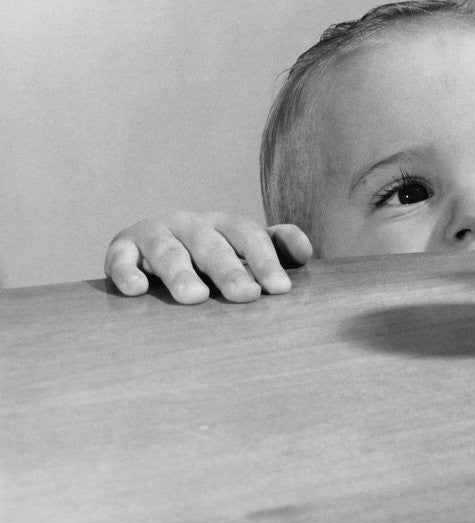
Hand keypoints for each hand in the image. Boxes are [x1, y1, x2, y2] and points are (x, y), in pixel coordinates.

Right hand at [104, 212, 312, 303]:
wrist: (147, 246)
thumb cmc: (207, 255)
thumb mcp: (240, 247)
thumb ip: (275, 247)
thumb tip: (305, 251)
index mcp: (223, 224)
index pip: (249, 236)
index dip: (266, 260)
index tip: (281, 289)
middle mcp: (190, 224)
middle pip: (212, 246)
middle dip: (230, 271)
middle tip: (247, 296)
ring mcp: (154, 234)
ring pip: (168, 252)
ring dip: (181, 273)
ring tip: (195, 298)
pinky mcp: (122, 249)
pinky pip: (122, 259)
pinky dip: (126, 272)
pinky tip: (136, 290)